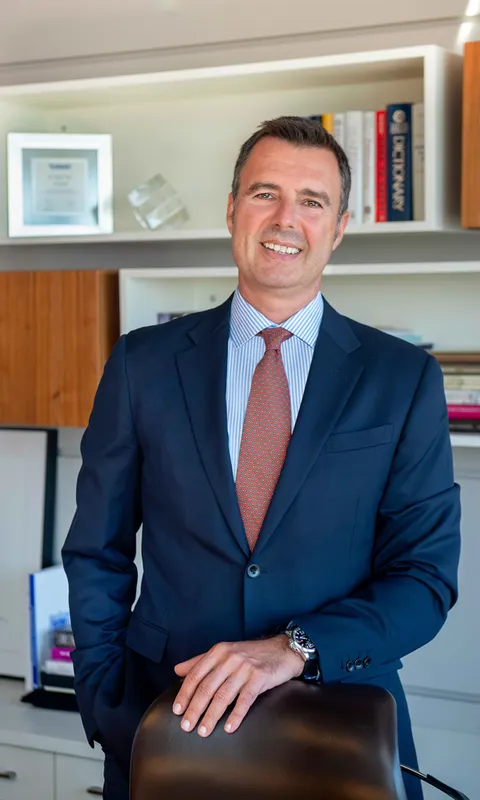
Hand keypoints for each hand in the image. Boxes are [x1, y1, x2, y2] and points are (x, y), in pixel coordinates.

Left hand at [172, 634, 303, 736]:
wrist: (282, 650)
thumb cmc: (250, 654)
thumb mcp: (224, 652)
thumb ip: (200, 661)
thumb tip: (176, 670)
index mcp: (218, 651)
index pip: (196, 674)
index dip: (185, 693)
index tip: (177, 710)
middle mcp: (229, 658)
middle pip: (207, 687)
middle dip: (195, 708)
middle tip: (186, 726)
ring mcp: (245, 668)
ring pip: (223, 696)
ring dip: (211, 716)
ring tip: (203, 731)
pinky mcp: (260, 678)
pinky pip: (245, 700)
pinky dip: (236, 716)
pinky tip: (229, 728)